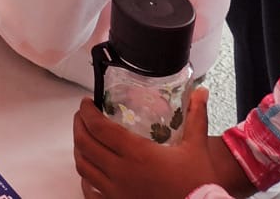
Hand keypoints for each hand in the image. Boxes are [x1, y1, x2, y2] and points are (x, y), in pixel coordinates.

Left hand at [74, 89, 241, 198]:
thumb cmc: (197, 183)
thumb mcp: (196, 147)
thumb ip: (195, 117)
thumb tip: (200, 91)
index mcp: (137, 153)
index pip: (99, 128)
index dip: (87, 112)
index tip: (86, 103)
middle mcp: (121, 172)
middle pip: (85, 145)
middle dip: (79, 126)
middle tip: (82, 116)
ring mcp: (116, 191)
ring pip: (83, 167)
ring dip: (79, 150)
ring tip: (83, 139)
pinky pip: (90, 192)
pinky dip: (85, 180)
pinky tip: (90, 172)